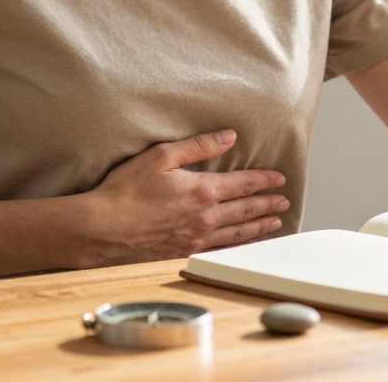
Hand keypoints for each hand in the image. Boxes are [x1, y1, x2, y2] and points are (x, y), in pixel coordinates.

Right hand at [85, 128, 289, 264]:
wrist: (103, 228)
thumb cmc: (127, 190)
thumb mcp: (161, 155)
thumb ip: (199, 146)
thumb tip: (229, 136)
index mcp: (203, 190)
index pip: (244, 183)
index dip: (265, 180)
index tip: (280, 178)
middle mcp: (206, 217)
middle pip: (246, 209)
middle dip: (268, 204)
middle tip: (284, 201)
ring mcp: (197, 238)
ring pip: (238, 233)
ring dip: (259, 226)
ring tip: (275, 223)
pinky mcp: (185, 252)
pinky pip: (221, 250)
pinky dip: (239, 246)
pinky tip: (244, 245)